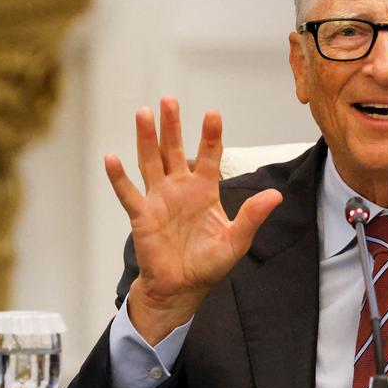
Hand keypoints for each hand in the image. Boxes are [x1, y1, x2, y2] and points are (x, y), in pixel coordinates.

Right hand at [105, 97, 282, 343]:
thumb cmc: (209, 264)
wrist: (183, 288)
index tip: (213, 113)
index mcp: (205, 191)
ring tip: (143, 112)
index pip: (209, 156)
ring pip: (150, 162)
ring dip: (146, 138)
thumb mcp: (237, 240)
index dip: (210, 136)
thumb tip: (276, 195)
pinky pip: (128, 193)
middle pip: (174, 150)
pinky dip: (118, 177)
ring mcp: (159, 199)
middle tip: (170, 100)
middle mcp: (180, 189)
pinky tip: (111, 157)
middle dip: (172, 126)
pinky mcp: (142, 215)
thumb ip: (253, 216)